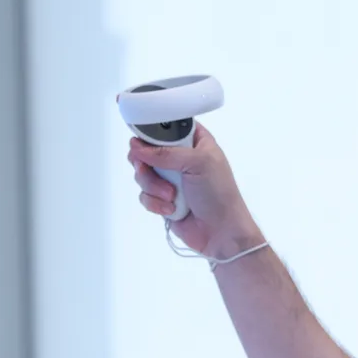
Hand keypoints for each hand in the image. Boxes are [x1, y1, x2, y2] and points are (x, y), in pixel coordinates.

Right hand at [127, 123, 262, 259]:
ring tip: (172, 196)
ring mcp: (170, 178)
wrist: (221, 232)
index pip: (168, 126)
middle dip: (146, 164)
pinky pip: (144, 195)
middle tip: (149, 169)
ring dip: (154, 187)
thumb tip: (136, 146)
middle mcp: (181, 157)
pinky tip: (171, 209)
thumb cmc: (219, 193)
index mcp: (195, 141)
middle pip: (146, 149)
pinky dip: (155, 203)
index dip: (151, 129)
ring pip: (142, 174)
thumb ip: (166, 152)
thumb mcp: (198, 163)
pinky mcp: (162, 199)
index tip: (138, 135)